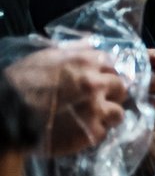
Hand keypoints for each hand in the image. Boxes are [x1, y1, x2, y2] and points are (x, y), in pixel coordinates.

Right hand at [4, 45, 127, 154]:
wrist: (5, 113)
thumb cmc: (22, 83)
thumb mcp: (47, 56)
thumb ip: (75, 49)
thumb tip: (93, 42)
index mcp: (86, 62)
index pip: (113, 66)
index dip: (107, 75)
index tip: (100, 82)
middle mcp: (96, 83)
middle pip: (121, 88)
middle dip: (112, 95)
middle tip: (98, 102)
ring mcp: (96, 109)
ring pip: (118, 113)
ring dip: (108, 116)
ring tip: (92, 120)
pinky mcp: (92, 132)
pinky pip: (104, 132)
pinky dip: (93, 133)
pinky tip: (79, 131)